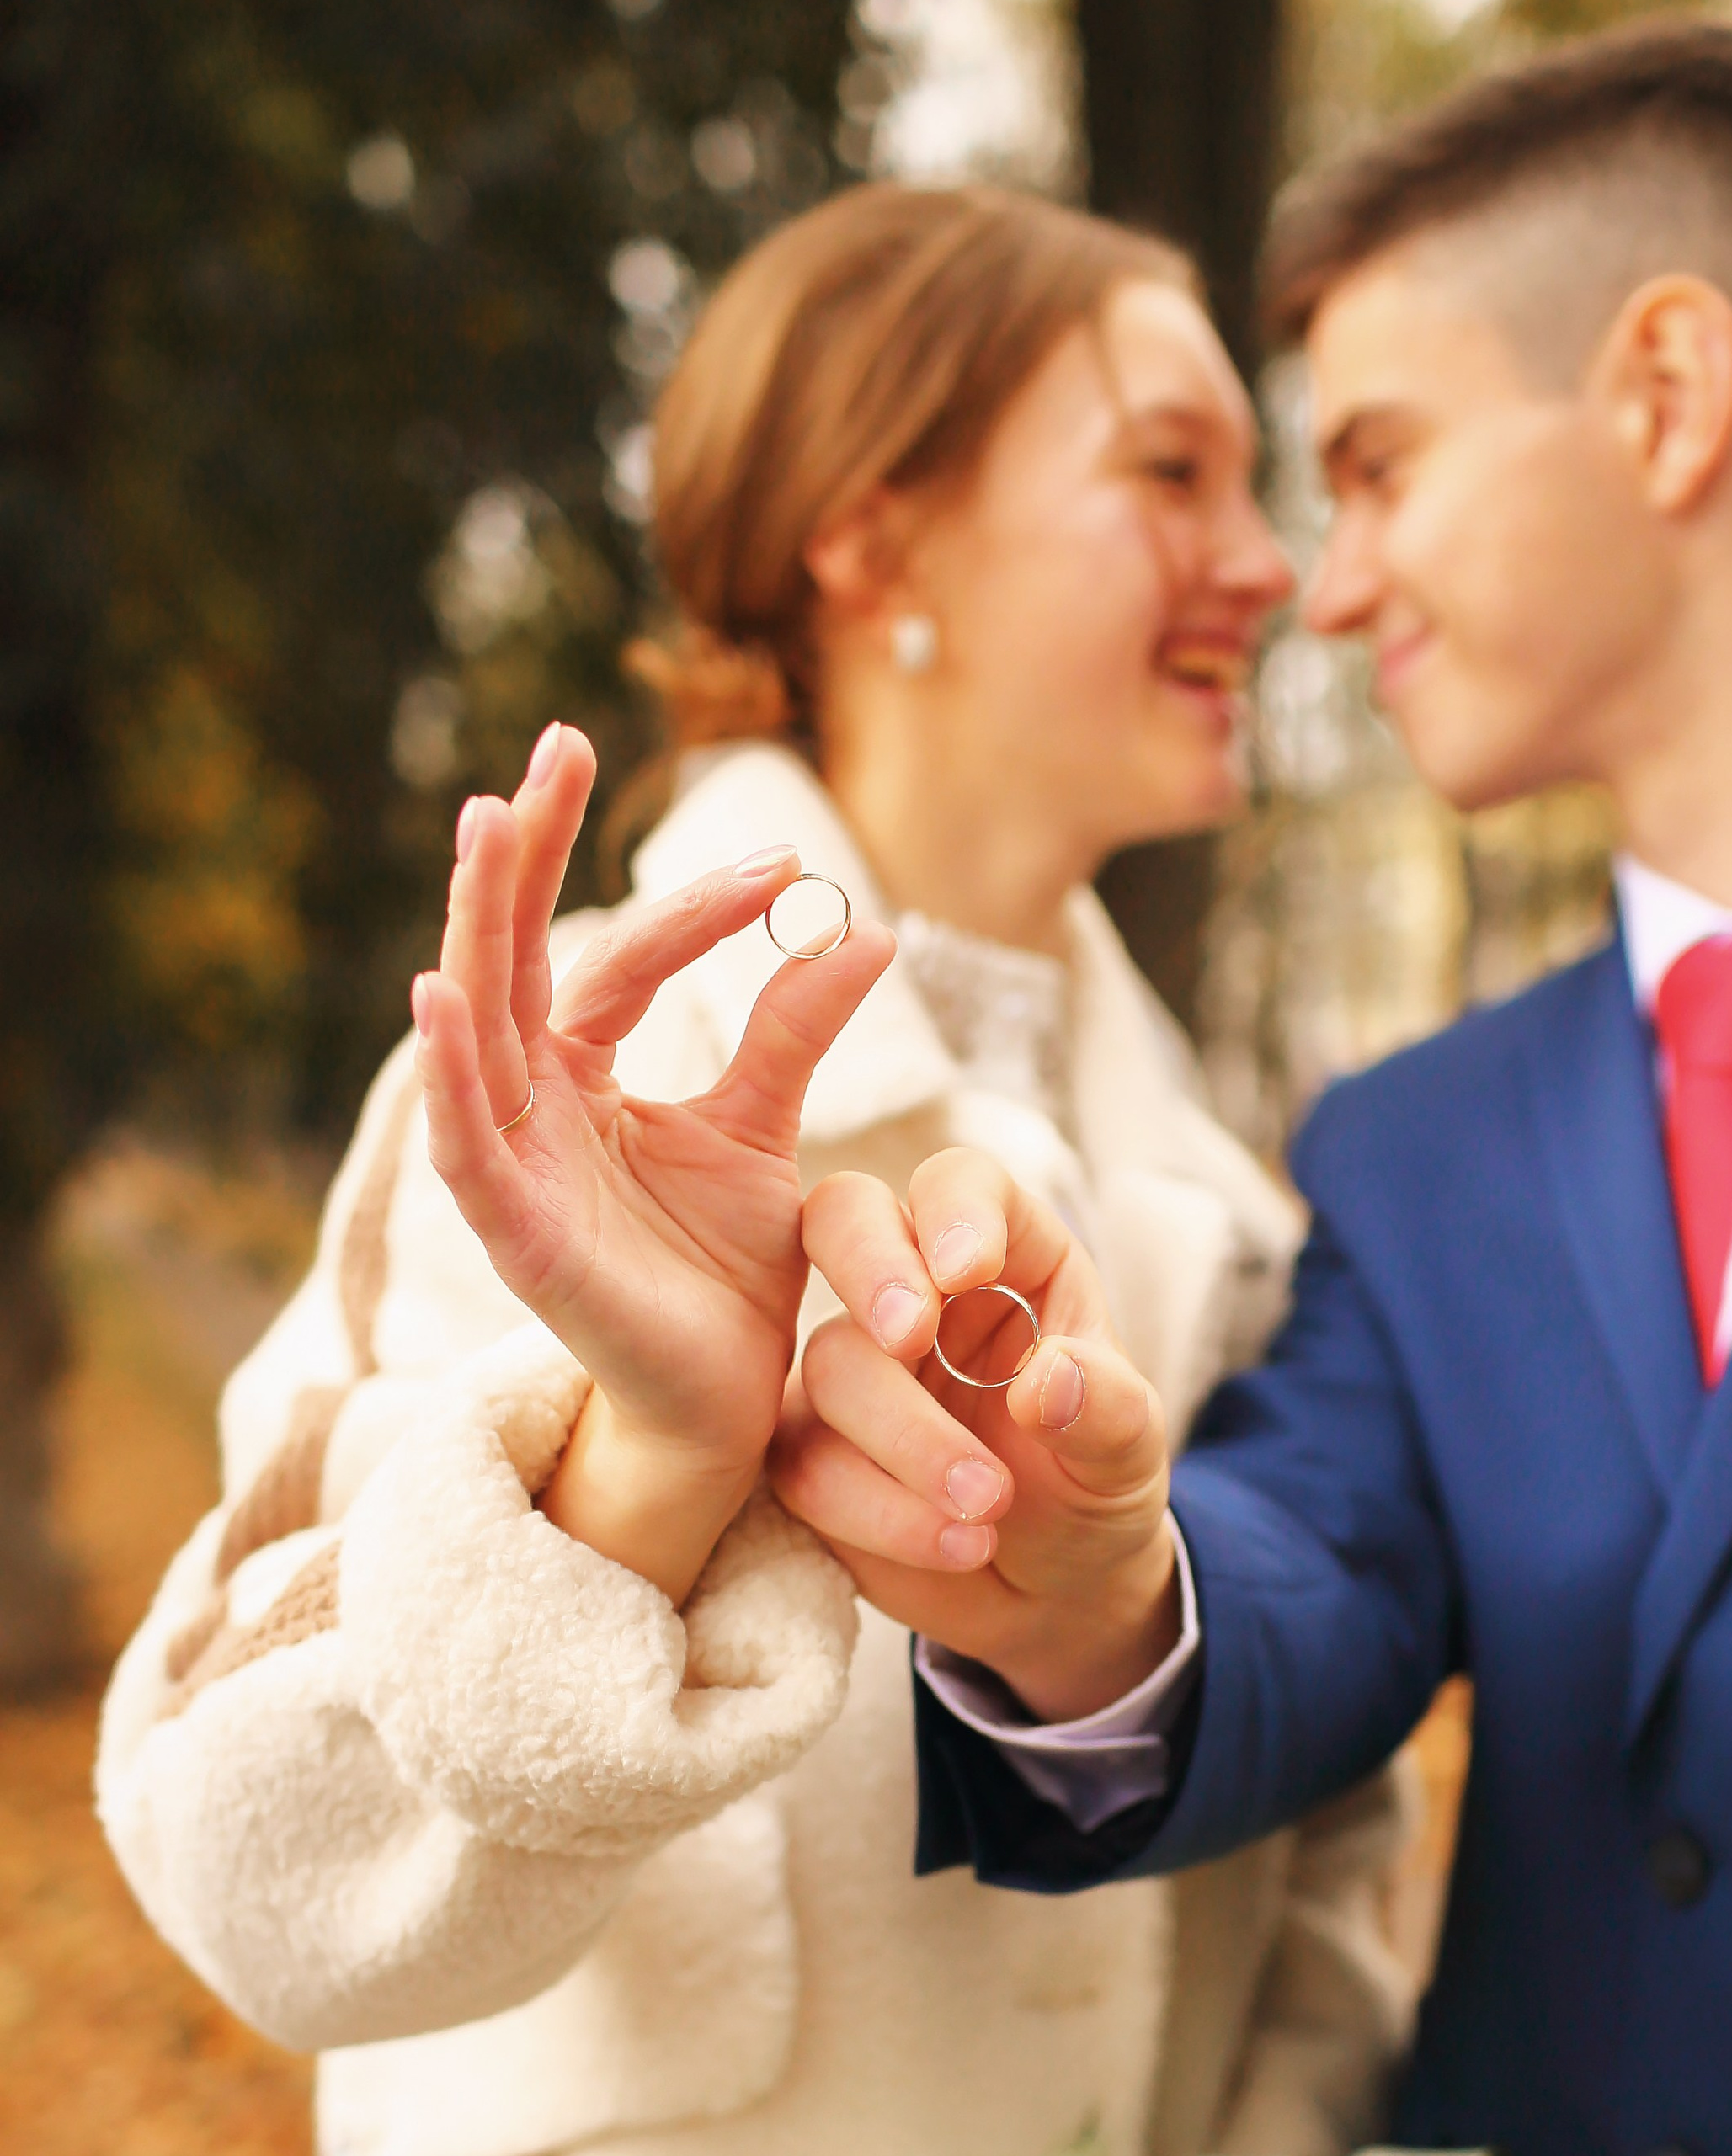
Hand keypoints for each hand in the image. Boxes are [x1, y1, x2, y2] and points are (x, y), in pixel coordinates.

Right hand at [415, 725, 893, 1598]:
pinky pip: (465, 1143)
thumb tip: (865, 928)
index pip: (621, 962)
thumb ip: (792, 1035)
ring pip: (479, 1025)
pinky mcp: (515, 1235)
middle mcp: (533, 1109)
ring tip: (489, 819)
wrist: (729, 1409)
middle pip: (517, 956)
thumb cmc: (727, 1282)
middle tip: (557, 746)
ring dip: (477, 922)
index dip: (694, 908)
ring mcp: (513, 1167)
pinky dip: (449, 1069)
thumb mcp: (767, 1136)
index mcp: (583, 1079)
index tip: (786, 865)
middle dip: (530, 851)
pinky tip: (441, 995)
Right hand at [769, 1149, 1178, 1719]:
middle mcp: (918, 1295)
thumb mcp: (1129, 1451)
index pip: (962, 1186)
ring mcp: (853, 1369)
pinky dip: (880, 1511)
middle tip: (909, 1341)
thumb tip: (1047, 1380)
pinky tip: (956, 1544)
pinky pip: (807, 1461)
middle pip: (845, 1221)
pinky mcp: (810, 1449)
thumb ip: (1106, 1408)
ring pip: (834, 1362)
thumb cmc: (1093, 1485)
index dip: (955, 1210)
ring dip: (908, 1440)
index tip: (967, 1269)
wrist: (1053, 1588)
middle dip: (873, 1273)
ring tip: (990, 1509)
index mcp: (1008, 1257)